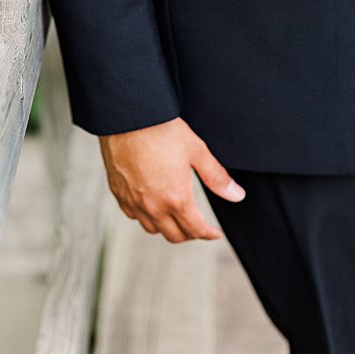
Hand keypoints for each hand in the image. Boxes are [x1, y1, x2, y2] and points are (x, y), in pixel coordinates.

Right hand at [99, 117, 244, 242]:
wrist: (127, 117)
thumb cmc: (160, 130)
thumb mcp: (196, 151)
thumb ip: (217, 177)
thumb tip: (236, 195)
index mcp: (176, 198)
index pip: (196, 230)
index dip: (208, 234)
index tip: (214, 233)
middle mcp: (153, 206)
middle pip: (174, 236)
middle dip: (190, 234)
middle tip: (198, 225)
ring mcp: (133, 201)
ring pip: (152, 228)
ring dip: (166, 227)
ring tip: (175, 217)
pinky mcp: (118, 192)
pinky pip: (132, 215)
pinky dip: (144, 216)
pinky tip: (150, 205)